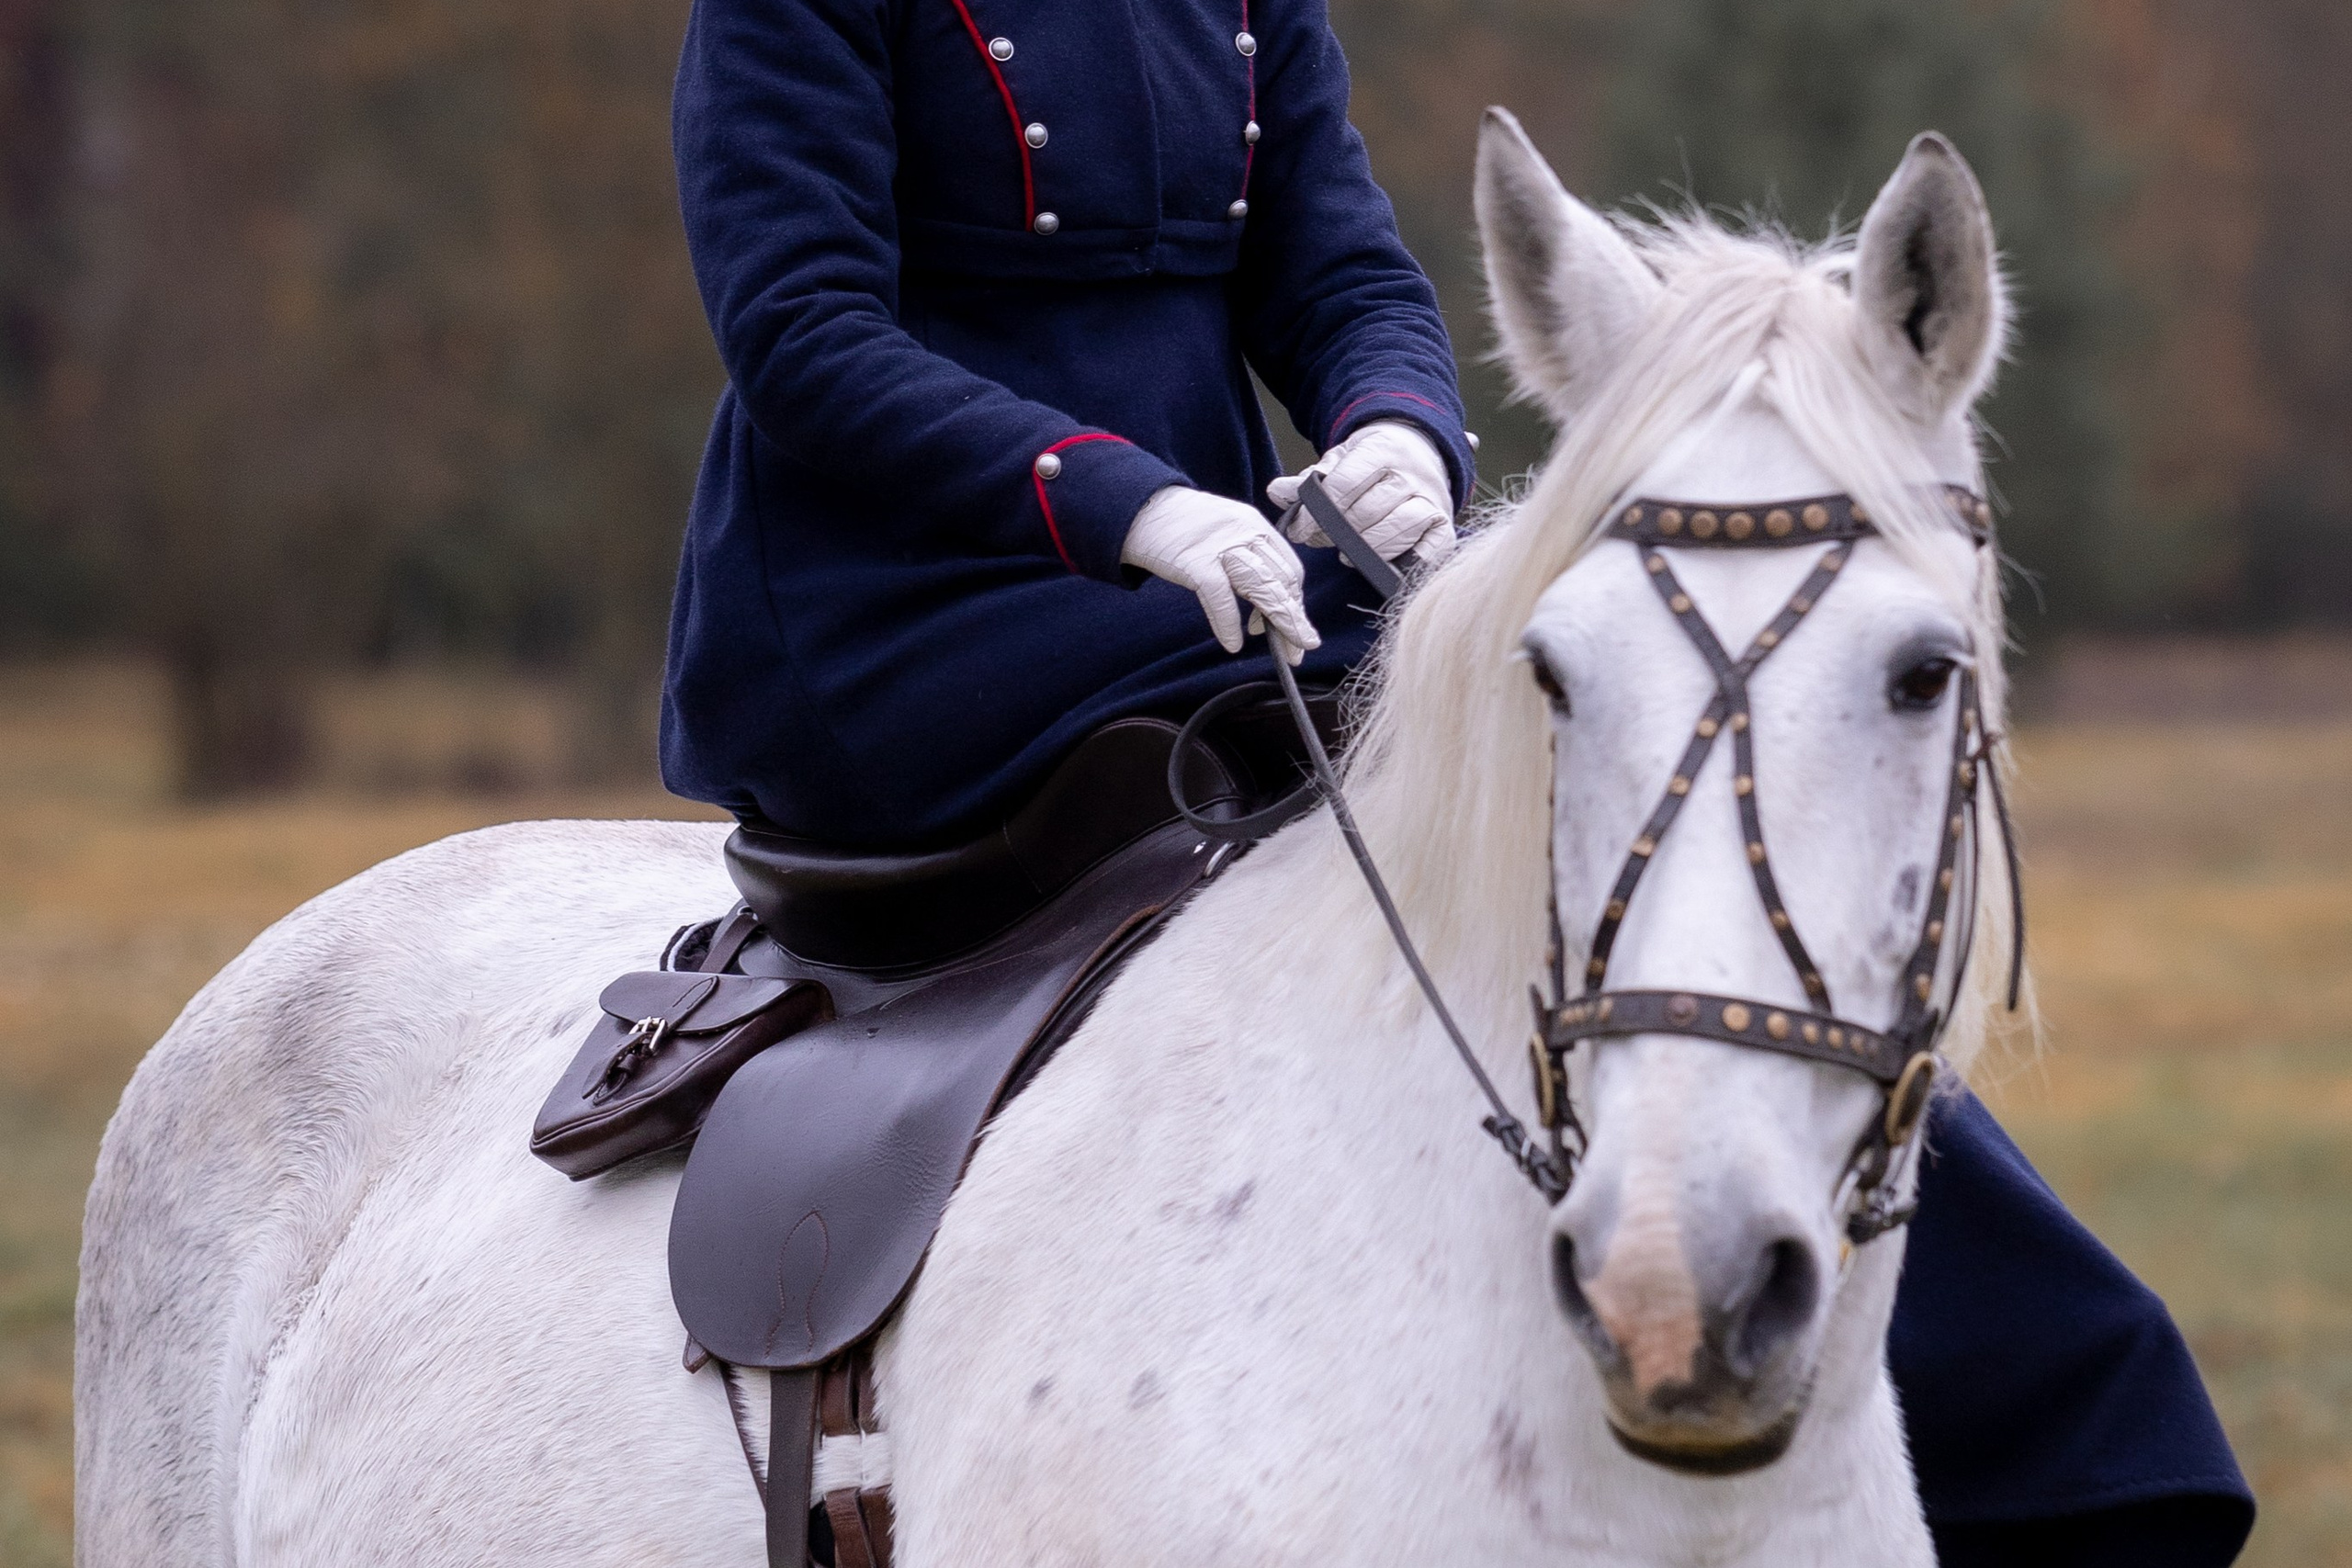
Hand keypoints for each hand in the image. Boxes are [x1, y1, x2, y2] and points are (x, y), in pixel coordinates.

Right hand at [1121, 487, 1320, 662]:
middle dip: (1295, 618)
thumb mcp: (1226, 531)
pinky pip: (1220, 597)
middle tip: (1303, 646)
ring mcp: (1221, 547)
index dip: (1295, 601)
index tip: (1295, 627)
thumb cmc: (1183, 526)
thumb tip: (1264, 605)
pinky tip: (1233, 643)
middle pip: (1283, 580)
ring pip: (1262, 587)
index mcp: (1255, 525)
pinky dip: (1228, 622)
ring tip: (1287, 650)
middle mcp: (1245, 533)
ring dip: (1279, 622)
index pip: (1289, 567)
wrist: (1144, 507)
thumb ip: (1247, 560)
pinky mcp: (1195, 561)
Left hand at [1268, 419, 1457, 564]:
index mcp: (1381, 449)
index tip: (1299, 530)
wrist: (1421, 452)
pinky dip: (1408, 561)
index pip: (1343, 485)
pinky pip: (1430, 550)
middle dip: (1338, 532)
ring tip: (1349, 553)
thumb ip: (1308, 481)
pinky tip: (1386, 561)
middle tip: (1323, 540)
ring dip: (1367, 548)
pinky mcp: (1445, 525)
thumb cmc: (1372, 464)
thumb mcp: (1340, 462)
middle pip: (1367, 512)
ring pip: (1397, 529)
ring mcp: (1432, 499)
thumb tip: (1277, 492)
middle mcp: (1410, 473)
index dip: (1315, 513)